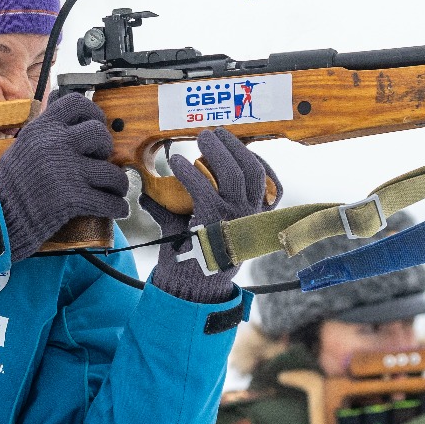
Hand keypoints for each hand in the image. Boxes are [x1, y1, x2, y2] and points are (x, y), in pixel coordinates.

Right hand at [0, 93, 129, 258]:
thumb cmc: (10, 183)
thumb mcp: (24, 145)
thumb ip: (46, 130)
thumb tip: (63, 106)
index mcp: (42, 128)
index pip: (77, 103)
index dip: (94, 112)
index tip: (97, 124)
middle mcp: (56, 144)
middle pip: (100, 135)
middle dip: (106, 149)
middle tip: (101, 161)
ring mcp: (67, 171)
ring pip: (112, 172)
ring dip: (117, 183)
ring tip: (114, 189)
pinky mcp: (73, 198)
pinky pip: (109, 200)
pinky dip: (117, 207)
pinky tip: (117, 208)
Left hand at [142, 128, 281, 302]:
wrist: (190, 289)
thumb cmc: (198, 258)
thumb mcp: (206, 231)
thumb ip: (190, 211)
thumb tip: (153, 190)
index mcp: (256, 220)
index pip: (271, 186)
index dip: (257, 162)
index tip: (242, 148)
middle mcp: (251, 217)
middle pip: (252, 170)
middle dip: (234, 146)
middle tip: (214, 134)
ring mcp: (235, 218)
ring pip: (234, 173)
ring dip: (216, 150)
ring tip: (201, 138)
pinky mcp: (214, 220)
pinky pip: (203, 187)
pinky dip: (187, 171)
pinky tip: (175, 162)